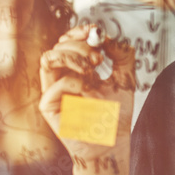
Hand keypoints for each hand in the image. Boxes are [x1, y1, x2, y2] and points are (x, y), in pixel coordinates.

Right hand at [39, 23, 135, 160]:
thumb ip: (122, 55)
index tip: (95, 31)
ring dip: (72, 57)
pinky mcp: (49, 107)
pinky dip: (75, 83)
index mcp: (76, 68)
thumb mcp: (126, 78)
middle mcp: (62, 76)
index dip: (79, 31)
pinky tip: (89, 91)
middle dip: (80, 45)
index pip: (68, 40)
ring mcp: (53, 91)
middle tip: (99, 58)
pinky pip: (55, 86)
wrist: (112, 143)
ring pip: (48, 59)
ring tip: (93, 68)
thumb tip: (109, 37)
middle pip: (58, 46)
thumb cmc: (115, 114)